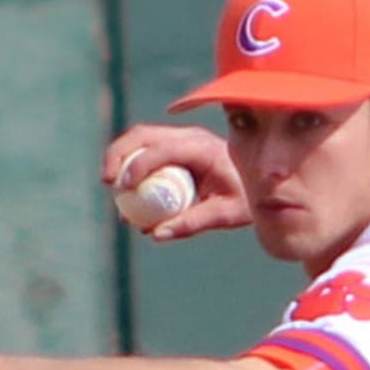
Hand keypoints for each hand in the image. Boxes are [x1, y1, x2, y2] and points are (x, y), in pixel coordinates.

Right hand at [101, 124, 250, 240]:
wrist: (262, 181)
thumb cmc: (247, 197)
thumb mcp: (224, 213)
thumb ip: (192, 223)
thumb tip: (156, 234)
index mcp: (202, 147)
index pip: (161, 148)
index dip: (138, 165)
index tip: (124, 188)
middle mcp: (189, 136)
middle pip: (142, 135)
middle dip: (118, 154)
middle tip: (106, 182)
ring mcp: (181, 138)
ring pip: (140, 138)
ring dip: (120, 157)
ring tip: (110, 185)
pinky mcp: (176, 146)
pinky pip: (147, 150)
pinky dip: (131, 164)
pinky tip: (125, 189)